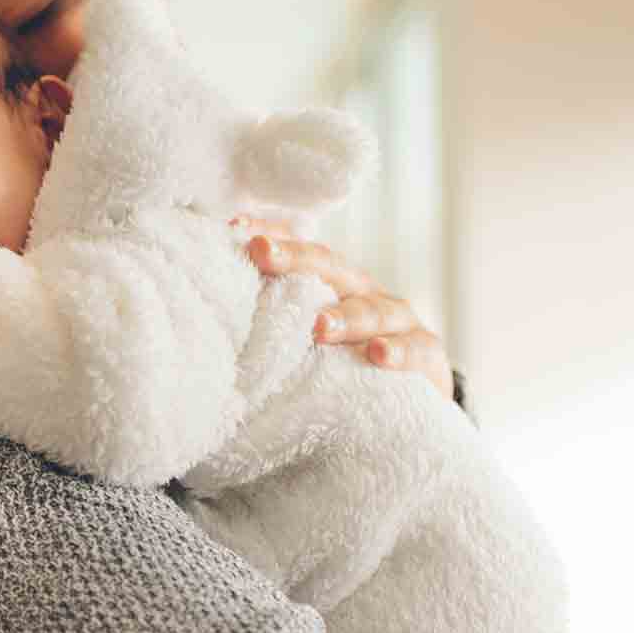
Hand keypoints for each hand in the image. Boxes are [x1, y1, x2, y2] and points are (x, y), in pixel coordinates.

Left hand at [235, 217, 453, 399]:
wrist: (406, 403)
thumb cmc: (338, 368)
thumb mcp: (302, 344)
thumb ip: (267, 329)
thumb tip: (207, 331)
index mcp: (327, 284)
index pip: (297, 252)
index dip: (269, 236)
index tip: (233, 229)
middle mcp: (361, 291)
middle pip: (329, 267)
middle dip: (295, 258)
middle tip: (261, 253)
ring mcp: (396, 320)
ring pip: (372, 309)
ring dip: (345, 316)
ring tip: (319, 327)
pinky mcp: (427, 353)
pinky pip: (415, 349)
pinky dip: (398, 351)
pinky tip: (379, 355)